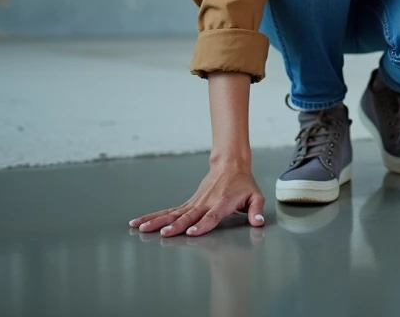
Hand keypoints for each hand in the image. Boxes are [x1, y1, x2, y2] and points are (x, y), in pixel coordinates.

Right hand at [129, 162, 265, 237]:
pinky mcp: (188, 203)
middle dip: (176, 226)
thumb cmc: (243, 184)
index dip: (203, 225)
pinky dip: (154, 217)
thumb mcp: (256, 195)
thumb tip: (259, 222)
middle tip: (164, 234)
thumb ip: (256, 209)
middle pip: (188, 216)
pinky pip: (169, 211)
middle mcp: (205, 203)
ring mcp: (194, 203)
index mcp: (222, 202)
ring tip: (142, 229)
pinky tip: (140, 223)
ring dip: (157, 221)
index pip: (211, 216)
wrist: (230, 165)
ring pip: (173, 214)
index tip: (192, 233)